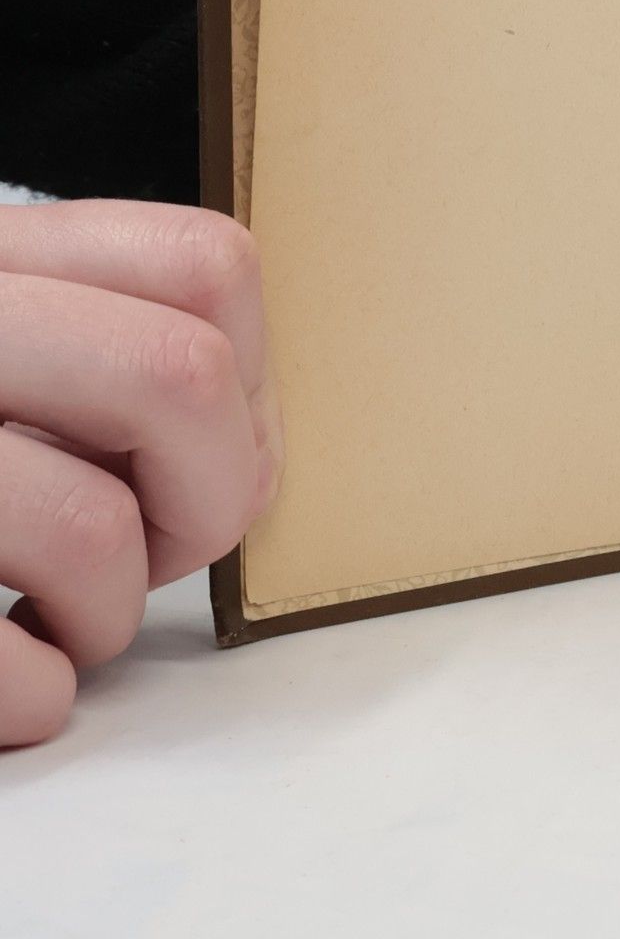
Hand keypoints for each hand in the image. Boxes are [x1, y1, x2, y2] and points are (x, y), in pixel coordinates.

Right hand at [0, 202, 278, 746]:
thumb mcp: (8, 333)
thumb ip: (101, 343)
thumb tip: (251, 452)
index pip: (207, 266)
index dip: (253, 378)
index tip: (212, 449)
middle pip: (180, 379)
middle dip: (210, 494)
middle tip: (156, 548)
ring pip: (90, 528)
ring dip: (109, 612)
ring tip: (55, 619)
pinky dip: (31, 694)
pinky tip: (8, 682)